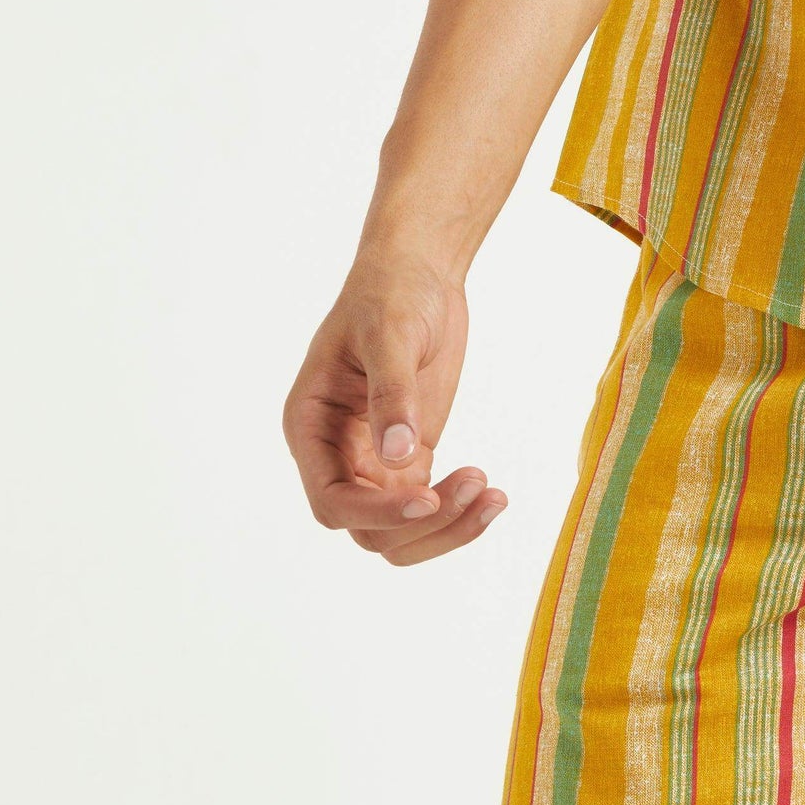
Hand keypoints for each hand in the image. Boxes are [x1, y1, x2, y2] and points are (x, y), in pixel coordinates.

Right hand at [283, 253, 506, 564]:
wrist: (419, 272)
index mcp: (311, 427)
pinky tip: (493, 494)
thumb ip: (391, 394)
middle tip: (477, 486)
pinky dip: (459, 512)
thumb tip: (396, 458)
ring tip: (492, 496)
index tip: (427, 499)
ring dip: (446, 527)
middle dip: (423, 524)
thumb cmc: (391, 292)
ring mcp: (373, 461)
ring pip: (400, 532)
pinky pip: (427, 507)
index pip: (332, 502)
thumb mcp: (388, 333)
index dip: (376, 514)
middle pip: (369, 530)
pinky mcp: (410, 456)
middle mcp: (336, 455)